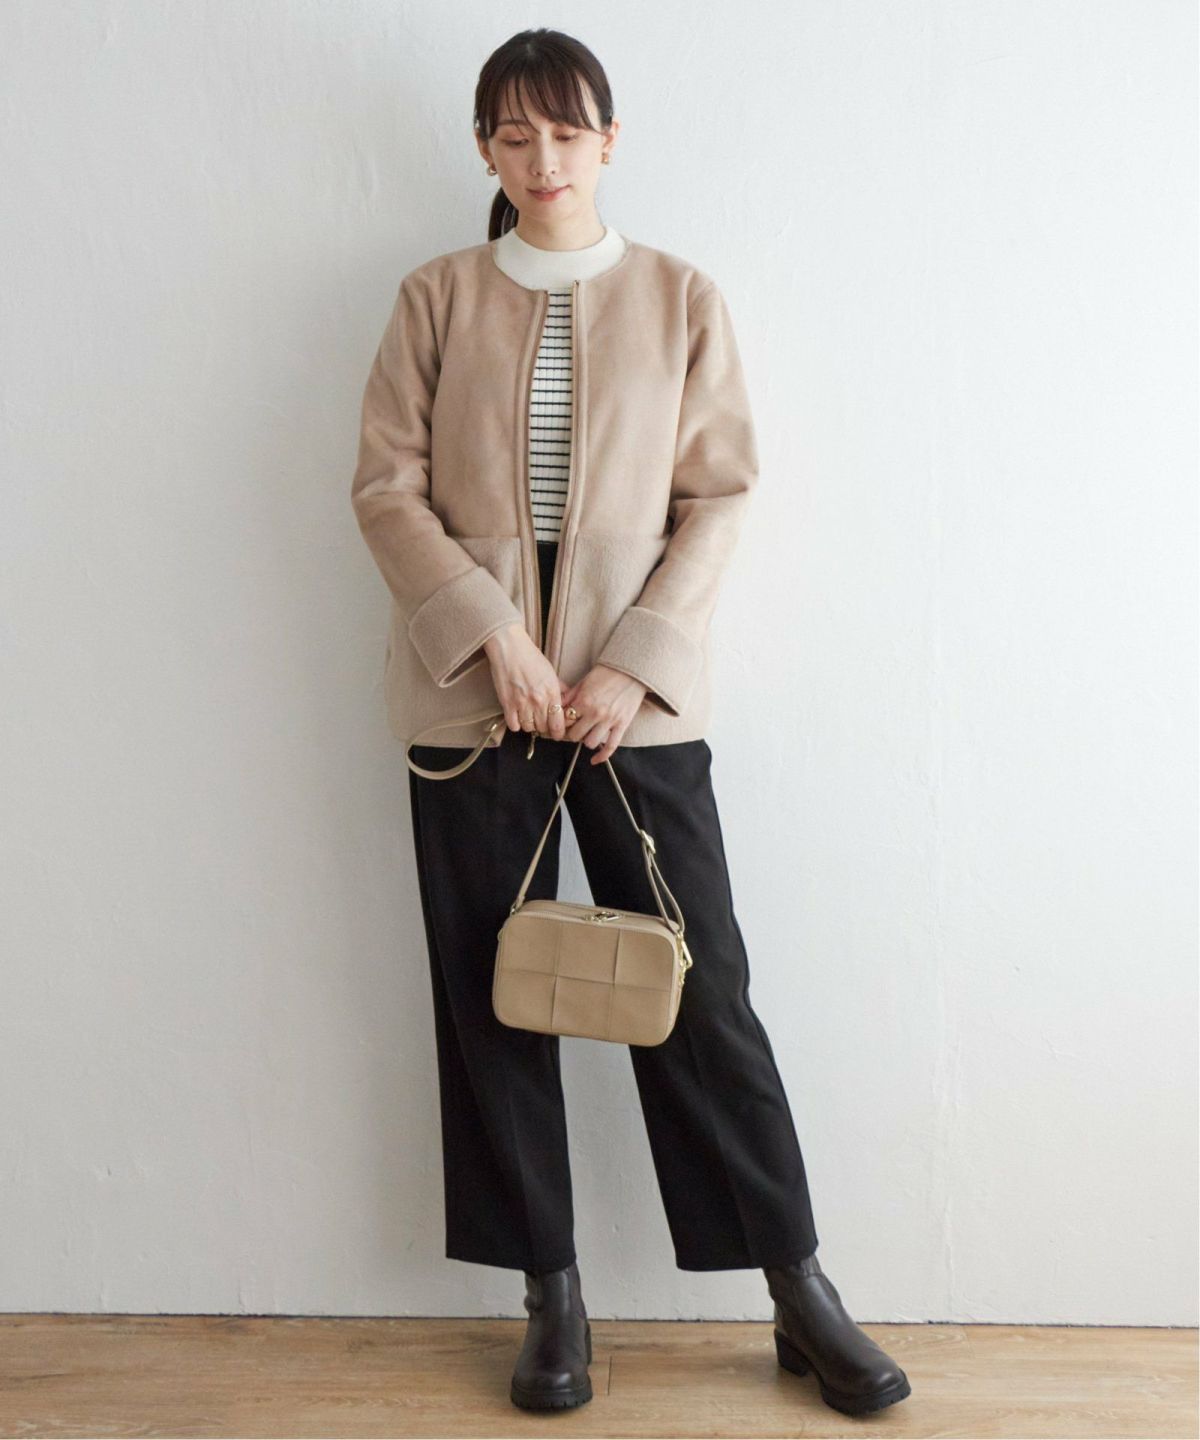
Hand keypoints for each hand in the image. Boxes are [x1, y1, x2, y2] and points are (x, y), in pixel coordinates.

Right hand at [483, 623, 571, 740]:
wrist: (510, 648)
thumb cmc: (530, 657)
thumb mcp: (551, 672)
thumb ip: (560, 689)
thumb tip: (567, 701)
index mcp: (552, 693)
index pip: (558, 724)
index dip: (558, 732)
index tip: (556, 732)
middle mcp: (539, 700)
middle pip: (543, 728)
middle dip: (543, 728)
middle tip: (541, 723)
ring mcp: (522, 703)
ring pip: (529, 728)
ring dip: (529, 725)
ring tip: (529, 717)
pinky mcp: (507, 703)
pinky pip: (513, 725)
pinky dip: (515, 724)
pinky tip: (517, 716)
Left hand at [559, 664, 648, 764]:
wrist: (631, 671)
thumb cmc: (607, 673)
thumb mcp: (583, 682)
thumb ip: (570, 696)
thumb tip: (556, 706)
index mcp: (583, 701)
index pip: (564, 721)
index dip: (561, 724)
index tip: (562, 725)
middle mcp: (595, 713)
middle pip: (575, 735)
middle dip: (572, 734)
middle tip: (574, 730)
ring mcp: (609, 720)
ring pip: (590, 743)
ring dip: (586, 740)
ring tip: (588, 734)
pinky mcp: (622, 724)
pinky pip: (611, 746)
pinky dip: (602, 756)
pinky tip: (595, 760)